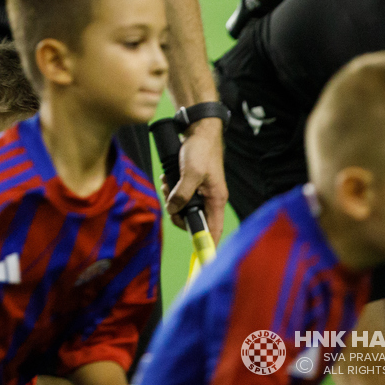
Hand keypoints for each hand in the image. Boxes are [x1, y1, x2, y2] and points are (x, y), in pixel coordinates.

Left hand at [168, 118, 226, 241]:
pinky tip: (167, 179)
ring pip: (183, 206)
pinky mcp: (193, 183)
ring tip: (167, 183)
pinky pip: (180, 194)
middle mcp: (211, 198)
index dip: (205, 243)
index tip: (196, 254)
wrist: (198, 130)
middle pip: (193, 219)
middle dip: (177, 211)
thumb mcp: (191, 173)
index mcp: (216, 200)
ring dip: (172, 198)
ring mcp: (202, 191)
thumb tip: (173, 209)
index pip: (214, 230)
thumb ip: (182, 193)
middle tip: (169, 199)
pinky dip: (171, 189)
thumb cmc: (200, 149)